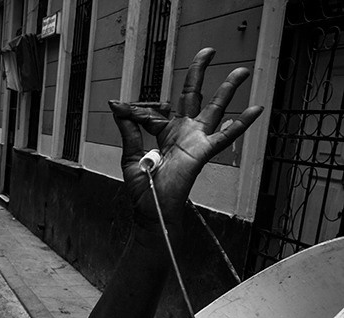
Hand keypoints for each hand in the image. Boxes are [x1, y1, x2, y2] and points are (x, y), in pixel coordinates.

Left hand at [108, 48, 262, 232]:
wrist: (152, 211)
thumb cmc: (144, 190)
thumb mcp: (130, 156)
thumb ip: (128, 130)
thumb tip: (116, 107)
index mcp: (163, 134)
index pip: (154, 111)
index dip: (134, 109)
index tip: (118, 105)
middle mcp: (182, 133)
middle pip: (192, 96)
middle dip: (199, 73)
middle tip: (209, 50)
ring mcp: (194, 141)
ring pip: (214, 109)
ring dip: (228, 90)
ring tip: (241, 71)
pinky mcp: (201, 152)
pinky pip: (224, 136)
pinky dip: (241, 123)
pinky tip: (257, 109)